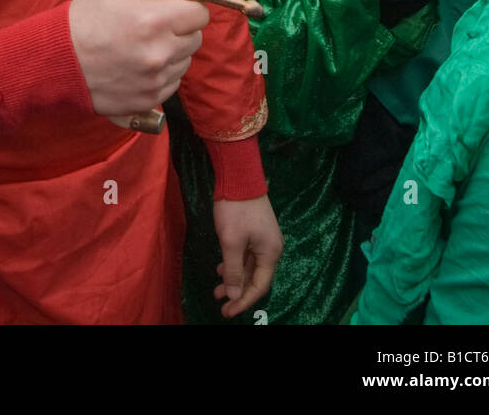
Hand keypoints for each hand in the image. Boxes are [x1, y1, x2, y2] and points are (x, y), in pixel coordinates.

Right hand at [69, 0, 208, 118]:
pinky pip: (172, 82)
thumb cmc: (86, 19)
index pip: (200, 14)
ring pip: (185, 61)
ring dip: (173, 52)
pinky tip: (141, 64)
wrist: (59, 59)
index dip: (190, 7)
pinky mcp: (148, 99)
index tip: (178, 7)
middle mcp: (160, 52)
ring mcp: (155, 79)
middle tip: (160, 26)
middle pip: (196, 38)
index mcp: (155, 20)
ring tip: (146, 45)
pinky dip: (162, 73)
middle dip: (182, 29)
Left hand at [212, 196, 282, 318]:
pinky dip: (235, 264)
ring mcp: (264, 238)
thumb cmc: (236, 209)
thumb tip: (235, 295)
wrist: (239, 175)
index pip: (259, 286)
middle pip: (256, 277)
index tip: (227, 312)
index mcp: (270, 252)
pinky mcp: (256, 230)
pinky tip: (221, 268)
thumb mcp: (231, 241)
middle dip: (238, 291)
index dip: (244, 301)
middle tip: (221, 303)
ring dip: (234, 277)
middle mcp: (271, 248)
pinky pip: (247, 254)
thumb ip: (233, 270)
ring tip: (217, 289)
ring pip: (250, 266)